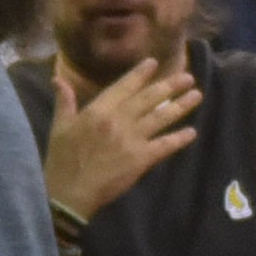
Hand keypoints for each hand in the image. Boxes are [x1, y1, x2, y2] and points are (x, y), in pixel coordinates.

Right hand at [46, 54, 197, 218]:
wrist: (70, 192)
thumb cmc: (62, 159)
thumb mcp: (60, 126)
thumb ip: (65, 101)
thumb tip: (58, 79)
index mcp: (99, 110)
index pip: (125, 86)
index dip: (141, 74)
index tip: (155, 62)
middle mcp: (119, 120)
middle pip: (149, 98)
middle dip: (170, 86)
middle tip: (188, 77)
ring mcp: (132, 139)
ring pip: (161, 118)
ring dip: (180, 106)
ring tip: (196, 95)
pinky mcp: (141, 160)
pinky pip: (164, 146)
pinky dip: (179, 139)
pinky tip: (192, 133)